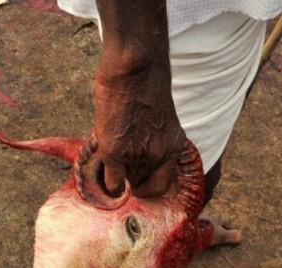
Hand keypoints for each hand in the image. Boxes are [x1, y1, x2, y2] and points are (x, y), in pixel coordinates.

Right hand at [92, 56, 184, 196]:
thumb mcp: (160, 118)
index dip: (150, 184)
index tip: (140, 181)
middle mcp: (159, 156)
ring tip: (115, 156)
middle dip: (133, 179)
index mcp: (174, 146)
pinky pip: (113, 183)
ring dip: (119, 175)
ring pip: (127, 184)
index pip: (165, 185)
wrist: (136, 67)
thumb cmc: (145, 84)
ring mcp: (138, 156)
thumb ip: (154, 140)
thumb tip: (139, 154)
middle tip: (124, 166)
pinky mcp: (116, 152)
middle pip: (144, 186)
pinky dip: (109, 182)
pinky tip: (106, 170)